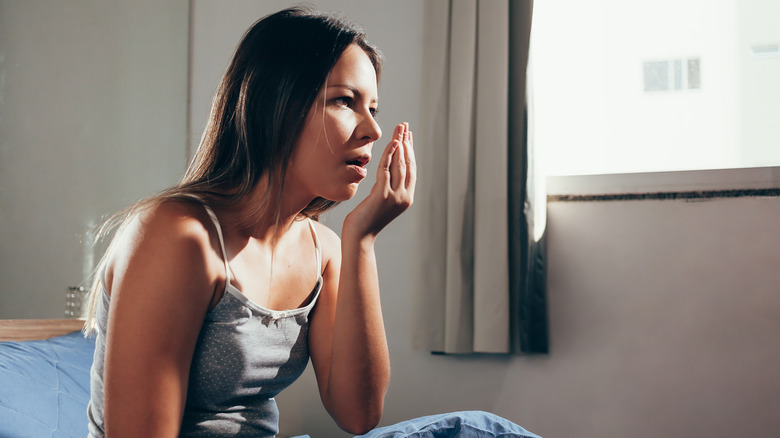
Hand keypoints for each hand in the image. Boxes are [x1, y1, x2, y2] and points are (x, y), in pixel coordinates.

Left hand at [344, 122, 415, 237]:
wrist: (359, 237)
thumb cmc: (364, 219)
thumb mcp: (378, 200)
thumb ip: (385, 186)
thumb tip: (385, 171)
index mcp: (406, 197)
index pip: (411, 169)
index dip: (410, 151)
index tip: (407, 135)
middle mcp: (405, 196)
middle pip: (408, 163)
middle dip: (407, 142)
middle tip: (405, 125)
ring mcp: (396, 196)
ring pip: (400, 164)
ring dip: (400, 144)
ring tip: (399, 129)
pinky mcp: (383, 195)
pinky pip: (387, 170)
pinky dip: (390, 154)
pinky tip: (392, 143)